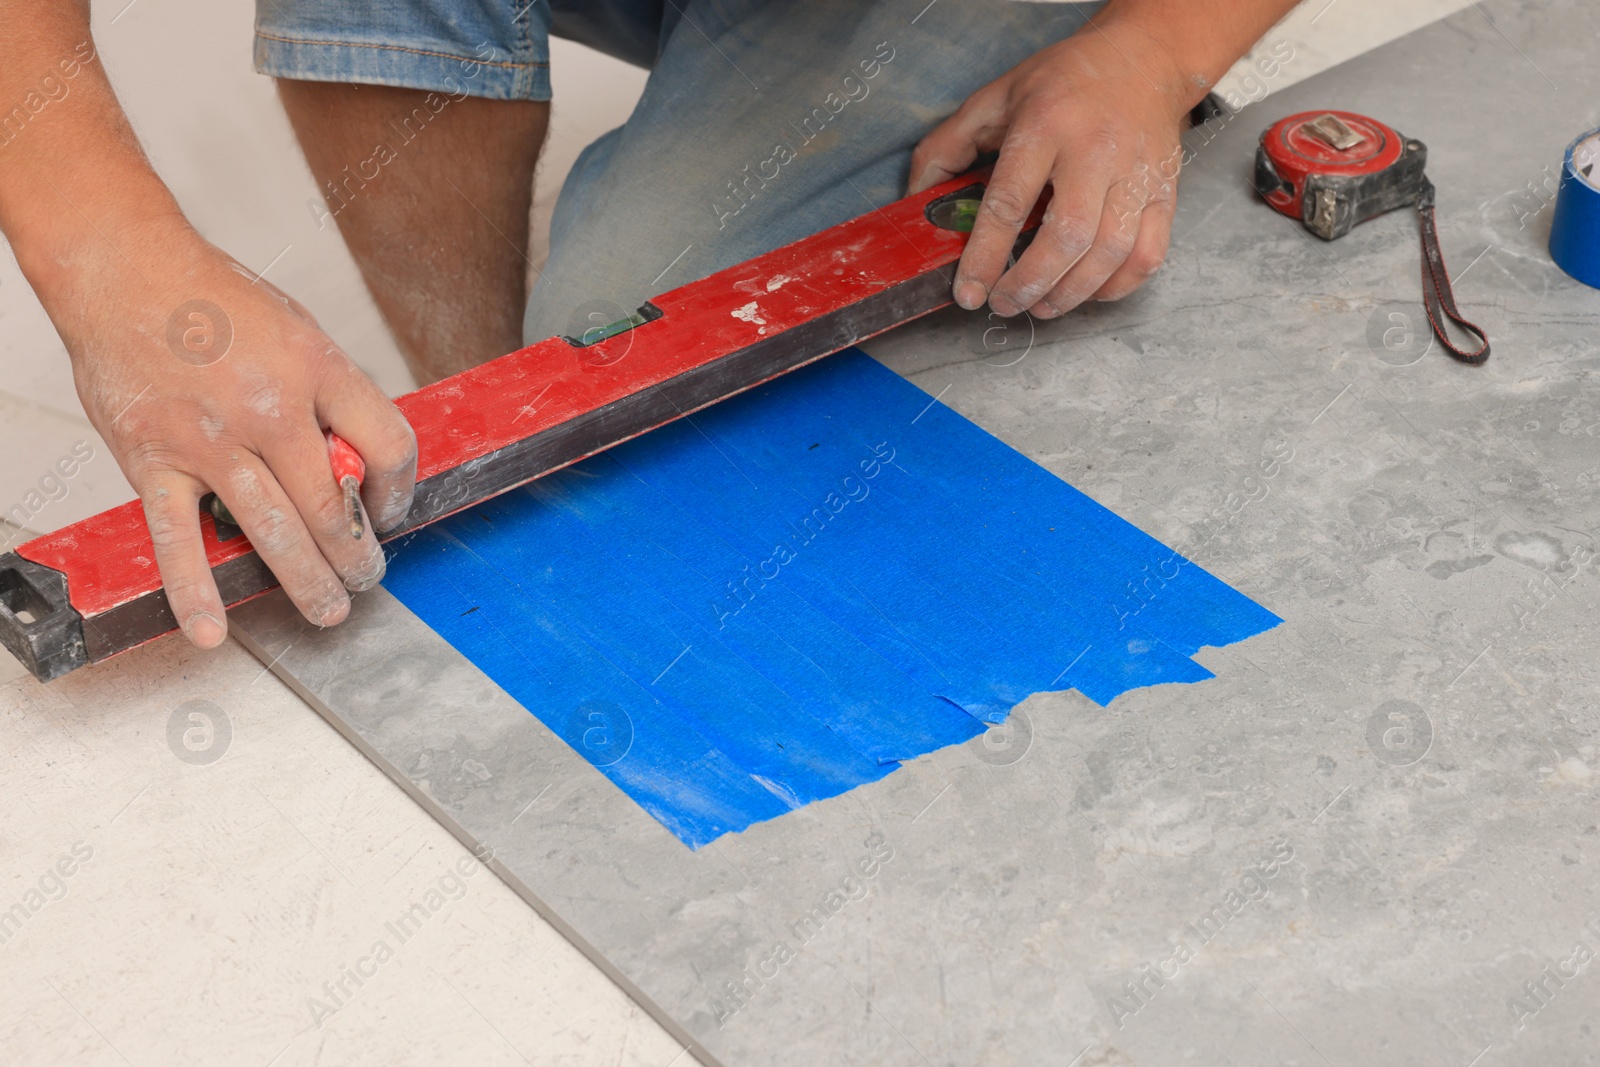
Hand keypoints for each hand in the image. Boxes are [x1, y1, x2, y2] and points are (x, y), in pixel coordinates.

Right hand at [63, 221, 416, 646]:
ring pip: (274, 530)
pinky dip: (195, 590)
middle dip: (358, 555)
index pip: (388, 444)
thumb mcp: (301, 333)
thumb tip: (360, 463)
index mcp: (317, 370)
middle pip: (333, 505)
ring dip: (307, 582)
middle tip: (367, 579)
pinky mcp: (154, 461)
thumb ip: (331, 397)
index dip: (400, 489)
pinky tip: (214, 630)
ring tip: (329, 610)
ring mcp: (209, 440)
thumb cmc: (217, 302)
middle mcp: (269, 408)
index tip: (392, 510)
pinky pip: (178, 538)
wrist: (125, 273)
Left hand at [910, 21, 1194, 318]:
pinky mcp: (1165, 193)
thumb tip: (917, 199)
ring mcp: (1137, 174)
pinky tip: (1086, 292)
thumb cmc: (1063, 81)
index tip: (968, 292)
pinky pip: (1147, 255)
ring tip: (1039, 306)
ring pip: (1109, 253)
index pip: (1009, 203)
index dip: (984, 257)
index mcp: (1046, 124)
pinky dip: (1116, 287)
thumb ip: (947, 147)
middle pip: (1066, 238)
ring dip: (1069, 294)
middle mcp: (1096, 150)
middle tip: (1003, 304)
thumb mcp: (994, 98)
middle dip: (1029, 284)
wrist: (1143, 57)